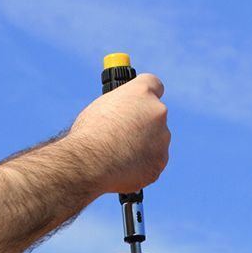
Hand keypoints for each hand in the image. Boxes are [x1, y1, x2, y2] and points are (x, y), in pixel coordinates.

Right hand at [66, 74, 170, 193]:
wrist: (90, 162)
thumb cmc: (89, 133)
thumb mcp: (102, 108)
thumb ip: (121, 108)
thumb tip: (124, 114)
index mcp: (141, 92)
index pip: (154, 85)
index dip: (148, 94)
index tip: (143, 101)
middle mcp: (157, 111)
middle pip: (156, 116)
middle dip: (145, 124)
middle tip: (125, 135)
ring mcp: (162, 137)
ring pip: (157, 140)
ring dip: (144, 146)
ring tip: (119, 154)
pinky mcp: (161, 160)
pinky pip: (154, 161)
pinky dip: (143, 165)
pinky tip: (125, 167)